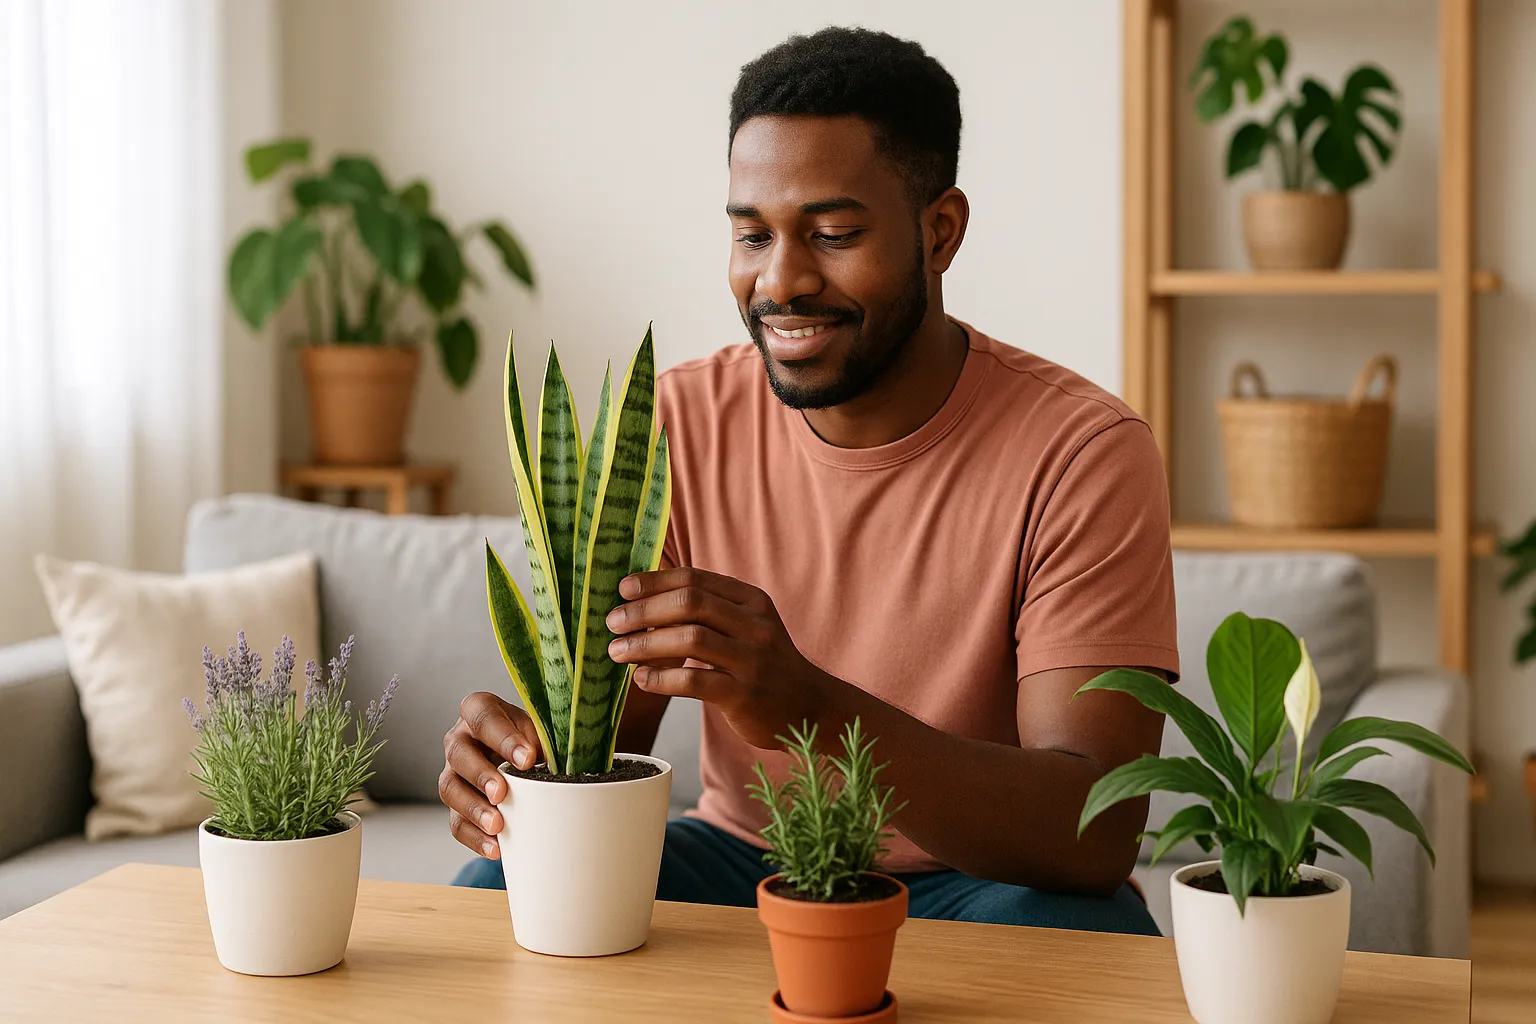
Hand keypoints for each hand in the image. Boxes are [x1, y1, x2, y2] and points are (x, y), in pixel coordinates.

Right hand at [439, 692, 542, 858]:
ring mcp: (452, 771)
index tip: (527, 760)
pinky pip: (455, 822)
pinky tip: (495, 848)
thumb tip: (551, 764)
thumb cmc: (531, 737)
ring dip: (474, 809)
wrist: (523, 754)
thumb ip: (543, 739)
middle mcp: (459, 738)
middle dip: (480, 775)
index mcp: (479, 710)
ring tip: (498, 825)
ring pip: (450, 789)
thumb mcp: (538, 729)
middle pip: (459, 754)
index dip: (503, 738)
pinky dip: (474, 837)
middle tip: (502, 793)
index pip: (484, 717)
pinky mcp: (455, 803)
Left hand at [605, 567, 830, 748]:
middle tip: (613, 622)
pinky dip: (661, 678)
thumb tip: (643, 604)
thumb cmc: (764, 665)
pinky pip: (694, 681)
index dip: (655, 582)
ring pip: (690, 639)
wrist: (809, 707)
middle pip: (690, 603)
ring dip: (645, 644)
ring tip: (617, 651)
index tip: (623, 589)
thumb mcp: (747, 627)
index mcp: (752, 601)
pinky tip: (641, 679)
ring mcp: (752, 660)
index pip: (695, 579)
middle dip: (644, 610)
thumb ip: (708, 612)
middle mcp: (755, 625)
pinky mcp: (744, 695)